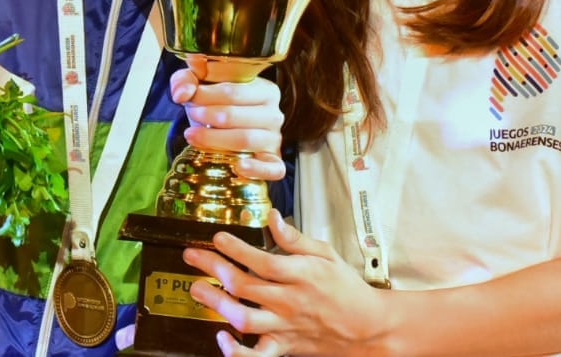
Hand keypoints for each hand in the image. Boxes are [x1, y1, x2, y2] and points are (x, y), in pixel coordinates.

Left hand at [170, 58, 284, 181]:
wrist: (220, 131)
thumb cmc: (213, 105)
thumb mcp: (199, 86)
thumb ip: (185, 81)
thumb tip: (182, 94)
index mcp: (265, 90)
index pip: (233, 91)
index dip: (206, 95)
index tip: (189, 98)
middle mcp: (274, 114)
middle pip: (238, 116)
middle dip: (208, 116)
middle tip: (191, 115)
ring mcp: (275, 140)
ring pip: (247, 140)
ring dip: (216, 139)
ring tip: (193, 136)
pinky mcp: (274, 163)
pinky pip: (273, 169)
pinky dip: (257, 169)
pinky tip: (238, 167)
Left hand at [182, 209, 388, 355]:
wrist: (367, 328)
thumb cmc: (346, 289)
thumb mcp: (327, 254)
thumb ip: (296, 239)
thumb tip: (273, 217)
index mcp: (302, 274)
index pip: (262, 259)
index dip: (236, 248)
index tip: (218, 237)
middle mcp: (290, 301)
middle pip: (245, 284)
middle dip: (214, 268)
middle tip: (193, 256)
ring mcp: (285, 326)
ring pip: (244, 317)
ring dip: (217, 303)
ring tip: (198, 288)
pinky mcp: (284, 347)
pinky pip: (257, 355)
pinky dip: (237, 352)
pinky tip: (221, 339)